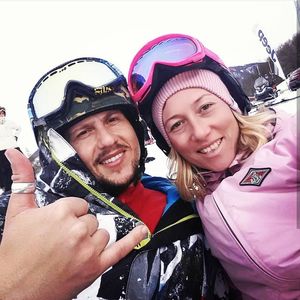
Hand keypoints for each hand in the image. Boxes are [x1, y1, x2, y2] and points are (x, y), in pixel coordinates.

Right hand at [0, 148, 146, 299]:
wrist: (12, 288)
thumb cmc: (15, 253)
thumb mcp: (17, 212)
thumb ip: (23, 179)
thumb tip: (16, 154)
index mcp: (61, 212)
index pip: (79, 204)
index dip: (69, 213)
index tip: (59, 224)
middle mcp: (77, 230)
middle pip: (91, 218)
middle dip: (78, 226)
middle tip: (60, 239)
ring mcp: (88, 249)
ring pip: (102, 232)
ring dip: (91, 238)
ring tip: (70, 249)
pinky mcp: (95, 267)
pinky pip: (120, 249)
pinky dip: (133, 239)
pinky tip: (141, 231)